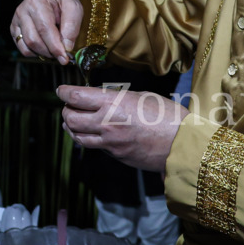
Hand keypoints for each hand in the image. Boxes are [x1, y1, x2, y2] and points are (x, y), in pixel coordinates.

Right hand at [11, 0, 81, 63]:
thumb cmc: (64, 1)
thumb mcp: (75, 8)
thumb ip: (72, 27)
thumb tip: (66, 48)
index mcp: (37, 1)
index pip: (44, 28)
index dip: (55, 45)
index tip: (65, 57)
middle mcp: (23, 10)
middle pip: (33, 39)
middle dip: (50, 51)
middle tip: (63, 55)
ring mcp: (17, 20)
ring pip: (27, 46)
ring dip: (43, 53)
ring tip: (55, 49)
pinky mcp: (15, 29)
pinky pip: (23, 48)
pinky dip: (35, 53)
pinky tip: (46, 47)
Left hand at [57, 84, 186, 170]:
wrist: (182, 143)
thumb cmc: (166, 115)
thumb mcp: (139, 96)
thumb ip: (115, 98)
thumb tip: (99, 98)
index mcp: (112, 103)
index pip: (74, 97)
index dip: (63, 92)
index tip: (61, 90)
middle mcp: (106, 122)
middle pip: (69, 118)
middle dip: (66, 110)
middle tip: (69, 105)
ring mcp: (109, 142)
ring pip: (76, 135)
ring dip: (71, 127)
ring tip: (73, 121)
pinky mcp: (115, 155)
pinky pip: (94, 146)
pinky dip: (88, 138)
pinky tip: (93, 133)